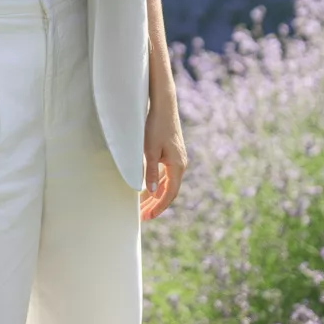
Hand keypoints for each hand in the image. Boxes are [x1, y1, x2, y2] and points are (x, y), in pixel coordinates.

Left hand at [140, 100, 187, 221]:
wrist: (163, 105)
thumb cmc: (155, 126)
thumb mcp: (150, 150)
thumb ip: (151, 171)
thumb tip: (153, 193)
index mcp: (177, 166)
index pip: (169, 194)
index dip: (159, 207)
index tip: (147, 217)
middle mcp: (180, 164)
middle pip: (169, 191)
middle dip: (155, 205)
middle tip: (142, 217)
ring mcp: (177, 159)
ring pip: (167, 184)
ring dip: (155, 196)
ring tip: (142, 207)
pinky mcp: (172, 154)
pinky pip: (166, 175)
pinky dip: (157, 185)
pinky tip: (148, 189)